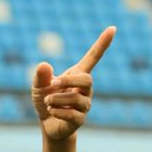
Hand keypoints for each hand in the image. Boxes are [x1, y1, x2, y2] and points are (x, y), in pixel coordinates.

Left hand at [31, 26, 115, 140]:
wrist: (47, 124)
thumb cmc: (46, 100)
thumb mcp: (38, 86)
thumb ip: (41, 76)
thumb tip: (44, 65)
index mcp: (77, 75)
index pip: (93, 57)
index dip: (102, 43)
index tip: (112, 28)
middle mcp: (85, 89)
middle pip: (87, 80)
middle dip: (67, 82)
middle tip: (51, 86)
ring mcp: (85, 104)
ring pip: (76, 99)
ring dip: (56, 99)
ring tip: (47, 102)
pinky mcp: (81, 119)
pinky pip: (72, 114)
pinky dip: (57, 112)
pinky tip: (52, 112)